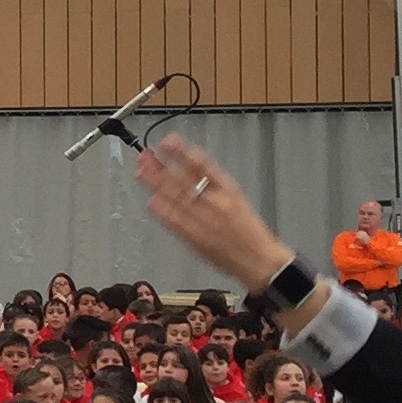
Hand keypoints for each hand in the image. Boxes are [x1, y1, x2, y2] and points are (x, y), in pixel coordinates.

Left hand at [132, 133, 292, 294]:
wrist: (260, 260)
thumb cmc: (249, 231)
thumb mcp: (235, 197)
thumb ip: (212, 184)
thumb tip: (188, 169)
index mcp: (228, 189)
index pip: (203, 165)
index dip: (183, 152)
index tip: (168, 142)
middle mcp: (216, 202)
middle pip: (182, 180)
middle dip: (160, 166)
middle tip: (145, 156)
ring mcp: (205, 220)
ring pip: (175, 197)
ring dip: (155, 184)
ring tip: (142, 172)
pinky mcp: (196, 238)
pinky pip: (175, 221)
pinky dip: (162, 210)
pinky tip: (152, 200)